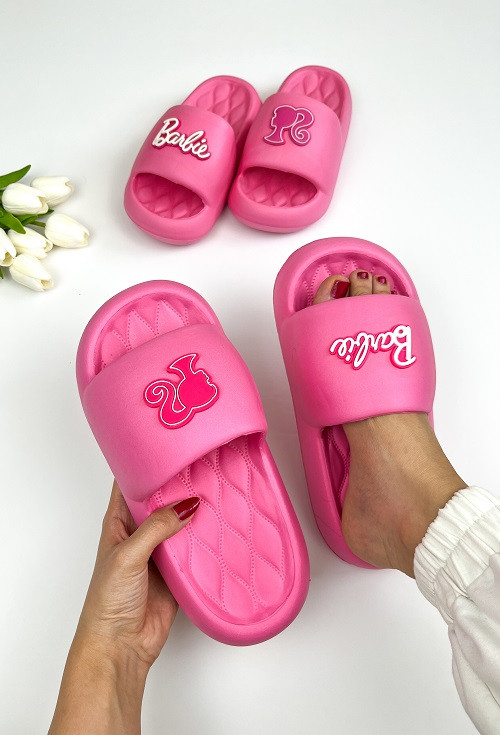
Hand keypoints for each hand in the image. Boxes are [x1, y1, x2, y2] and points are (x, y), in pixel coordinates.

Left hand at [49, 481, 198, 734]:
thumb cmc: (108, 601)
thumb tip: (187, 504)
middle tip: (202, 465)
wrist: (121, 645)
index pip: (130, 484)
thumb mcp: (128, 554)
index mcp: (118, 522)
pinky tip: (220, 526)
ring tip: (217, 490)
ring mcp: (159, 552)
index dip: (146, 464)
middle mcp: (139, 533)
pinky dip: (205, 539)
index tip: (168, 446)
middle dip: (179, 486)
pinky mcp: (177, 571)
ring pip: (180, 523)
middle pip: (162, 501)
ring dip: (195, 512)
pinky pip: (194, 549)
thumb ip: (157, 527)